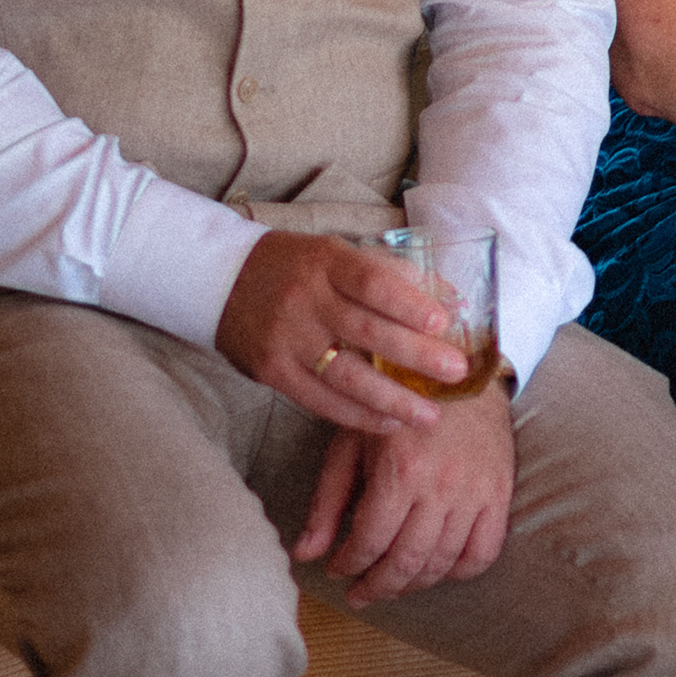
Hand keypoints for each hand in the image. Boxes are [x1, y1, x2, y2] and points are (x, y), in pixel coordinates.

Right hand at [214, 232, 471, 435]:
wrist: (220, 279)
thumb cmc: (295, 266)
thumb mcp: (337, 253)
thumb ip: (391, 273)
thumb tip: (451, 300)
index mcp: (325, 262)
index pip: (371, 281)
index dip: (408, 303)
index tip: (444, 322)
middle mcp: (305, 299)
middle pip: (366, 331)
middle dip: (415, 356)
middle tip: (455, 372)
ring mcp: (287, 338)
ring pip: (345, 375)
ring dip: (392, 399)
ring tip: (429, 414)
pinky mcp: (272, 371)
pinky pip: (321, 400)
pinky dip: (358, 416)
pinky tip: (389, 423)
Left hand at [300, 379, 514, 605]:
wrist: (457, 367)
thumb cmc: (396, 403)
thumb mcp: (352, 443)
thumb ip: (327, 501)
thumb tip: (305, 555)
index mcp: (400, 471)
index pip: (370, 541)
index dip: (348, 564)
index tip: (337, 569)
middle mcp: (441, 486)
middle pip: (406, 562)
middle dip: (377, 586)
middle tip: (360, 593)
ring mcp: (474, 492)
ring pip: (442, 563)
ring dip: (412, 584)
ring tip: (392, 583)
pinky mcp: (499, 493)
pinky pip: (484, 552)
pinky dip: (460, 571)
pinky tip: (437, 569)